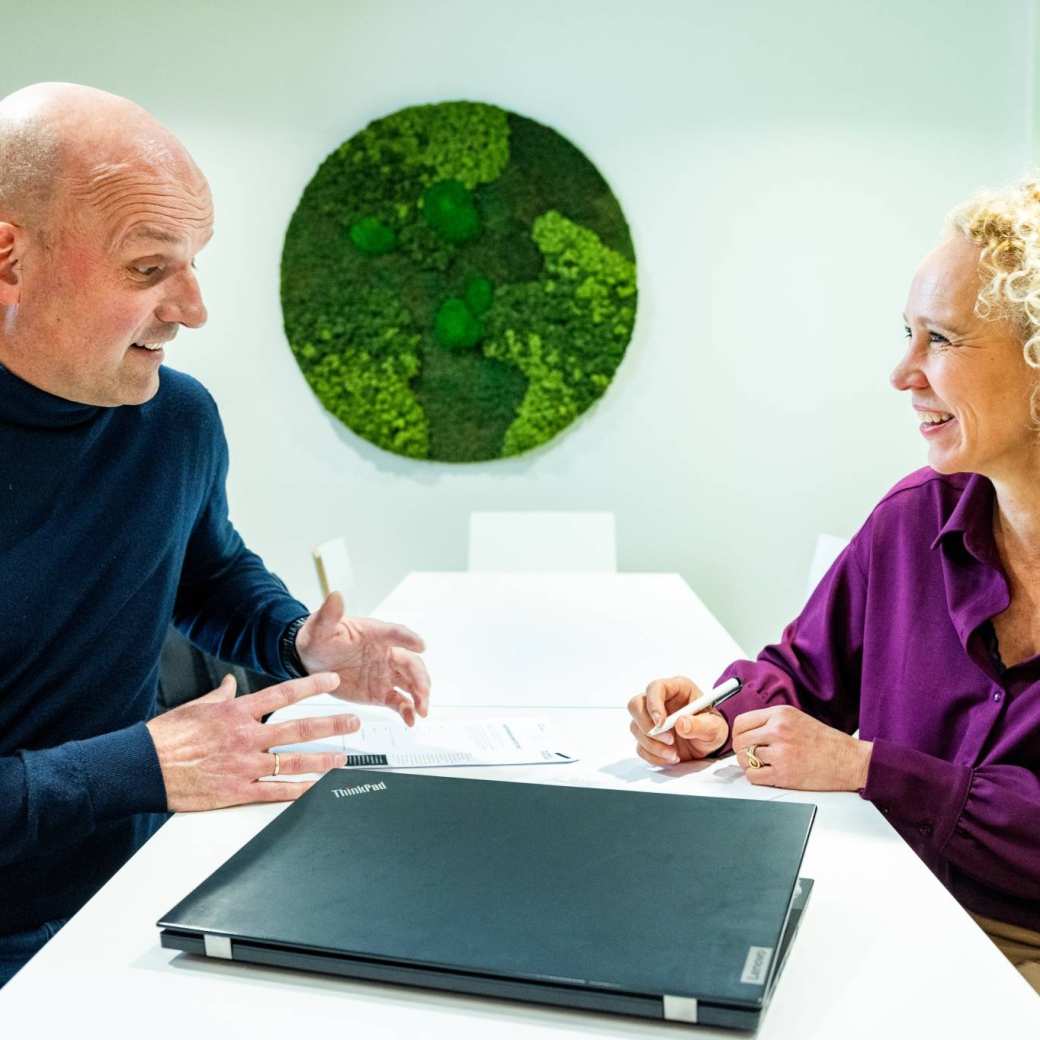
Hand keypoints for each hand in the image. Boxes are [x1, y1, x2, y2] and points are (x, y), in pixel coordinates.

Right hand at [146, 671, 359, 810]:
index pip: (283, 695)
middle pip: (298, 728)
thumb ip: (218, 695)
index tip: (333, 682)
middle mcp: (245, 737)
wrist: (142, 767)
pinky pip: (274, 792)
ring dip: (322, 760)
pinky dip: (298, 792)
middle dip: (330, 725)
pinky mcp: (236, 791)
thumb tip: (228, 683)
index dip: (312, 687)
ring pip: (293, 761)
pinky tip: (315, 790)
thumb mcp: (195, 707)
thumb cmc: (165, 738)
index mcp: (236, 713)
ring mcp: (243, 765)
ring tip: (343, 758)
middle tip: (353, 723)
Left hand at [295, 591, 429, 725]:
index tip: (421, 645)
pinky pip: (399, 701)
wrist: (310, 661)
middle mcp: (386, 653)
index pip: (395, 633)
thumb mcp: (320, 627)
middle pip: (411, 663)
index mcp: (374, 634)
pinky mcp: (381, 692)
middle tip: (423, 693)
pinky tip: (411, 721)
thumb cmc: (318, 639)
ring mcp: (385, 673)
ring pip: (411, 683)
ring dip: (420, 695)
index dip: (408, 639)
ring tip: (421, 711)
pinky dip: (408, 711)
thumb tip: (335, 596)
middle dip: (420, 678)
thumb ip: (329, 614)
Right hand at [627, 675, 728, 765]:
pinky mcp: (648, 736)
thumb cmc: (712, 728)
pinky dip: (653, 755)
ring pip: (635, 727)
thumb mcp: (715, 727)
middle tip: (668, 740)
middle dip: (648, 726)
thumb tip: (682, 723)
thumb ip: (701, 725)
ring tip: (674, 753)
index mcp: (677, 689)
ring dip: (653, 745)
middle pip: (636, 705)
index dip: (653, 704)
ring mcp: (650, 719)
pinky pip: (640, 746)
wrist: (709, 745)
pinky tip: (670, 757)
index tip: (661, 723)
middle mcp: (660, 701)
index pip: (655, 688)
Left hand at [731, 705, 872, 790]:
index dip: (738, 733)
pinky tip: (767, 773)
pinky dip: (756, 777)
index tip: (742, 739)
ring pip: (744, 759)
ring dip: (749, 764)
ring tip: (763, 763)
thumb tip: (746, 731)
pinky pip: (753, 776)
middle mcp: (778, 731)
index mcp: (780, 715)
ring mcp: (780, 753)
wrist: (849, 760)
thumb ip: (771, 721)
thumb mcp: (797, 718)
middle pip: (739, 741)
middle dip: (742, 750)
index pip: (741, 722)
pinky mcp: (783, 774)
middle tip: (750, 755)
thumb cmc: (826, 742)